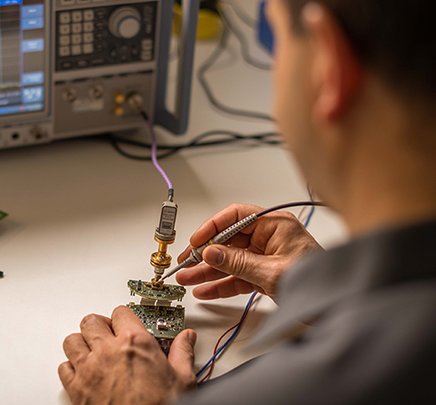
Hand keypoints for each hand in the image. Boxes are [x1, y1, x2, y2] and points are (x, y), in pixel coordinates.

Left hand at [59, 306, 197, 404]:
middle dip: (100, 326)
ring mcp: (89, 370)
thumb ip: (181, 353)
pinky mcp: (77, 390)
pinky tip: (84, 373)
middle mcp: (108, 351)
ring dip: (82, 344)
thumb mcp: (182, 380)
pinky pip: (63, 368)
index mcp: (135, 343)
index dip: (124, 318)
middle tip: (109, 335)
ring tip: (93, 352)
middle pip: (91, 321)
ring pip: (72, 341)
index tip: (127, 325)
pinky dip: (71, 368)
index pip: (120, 312)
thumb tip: (186, 339)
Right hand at [176, 203, 321, 301]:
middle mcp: (270, 238)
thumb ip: (238, 262)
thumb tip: (211, 253)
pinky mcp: (266, 275)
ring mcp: (267, 257)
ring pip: (230, 260)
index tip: (197, 240)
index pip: (237, 216)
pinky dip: (222, 283)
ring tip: (188, 278)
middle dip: (206, 253)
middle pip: (229, 240)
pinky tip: (205, 289)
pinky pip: (238, 276)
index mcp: (276, 225)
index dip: (213, 226)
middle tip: (187, 262)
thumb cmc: (319, 283)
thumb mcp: (272, 272)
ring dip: (208, 271)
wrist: (338, 308)